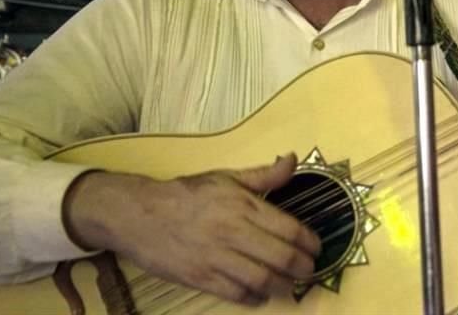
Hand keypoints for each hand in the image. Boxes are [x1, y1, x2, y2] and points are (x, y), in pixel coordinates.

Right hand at [63, 153, 320, 304]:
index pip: (289, 228)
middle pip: (280, 257)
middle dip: (302, 267)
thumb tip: (292, 160)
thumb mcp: (227, 177)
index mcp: (243, 205)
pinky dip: (254, 298)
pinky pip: (236, 294)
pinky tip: (261, 294)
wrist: (140, 214)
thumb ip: (264, 174)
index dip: (309, 242)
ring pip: (262, 279)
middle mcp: (233, 232)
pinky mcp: (200, 277)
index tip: (317, 247)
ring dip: (283, 286)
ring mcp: (216, 257)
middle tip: (310, 270)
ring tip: (290, 284)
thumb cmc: (188, 194)